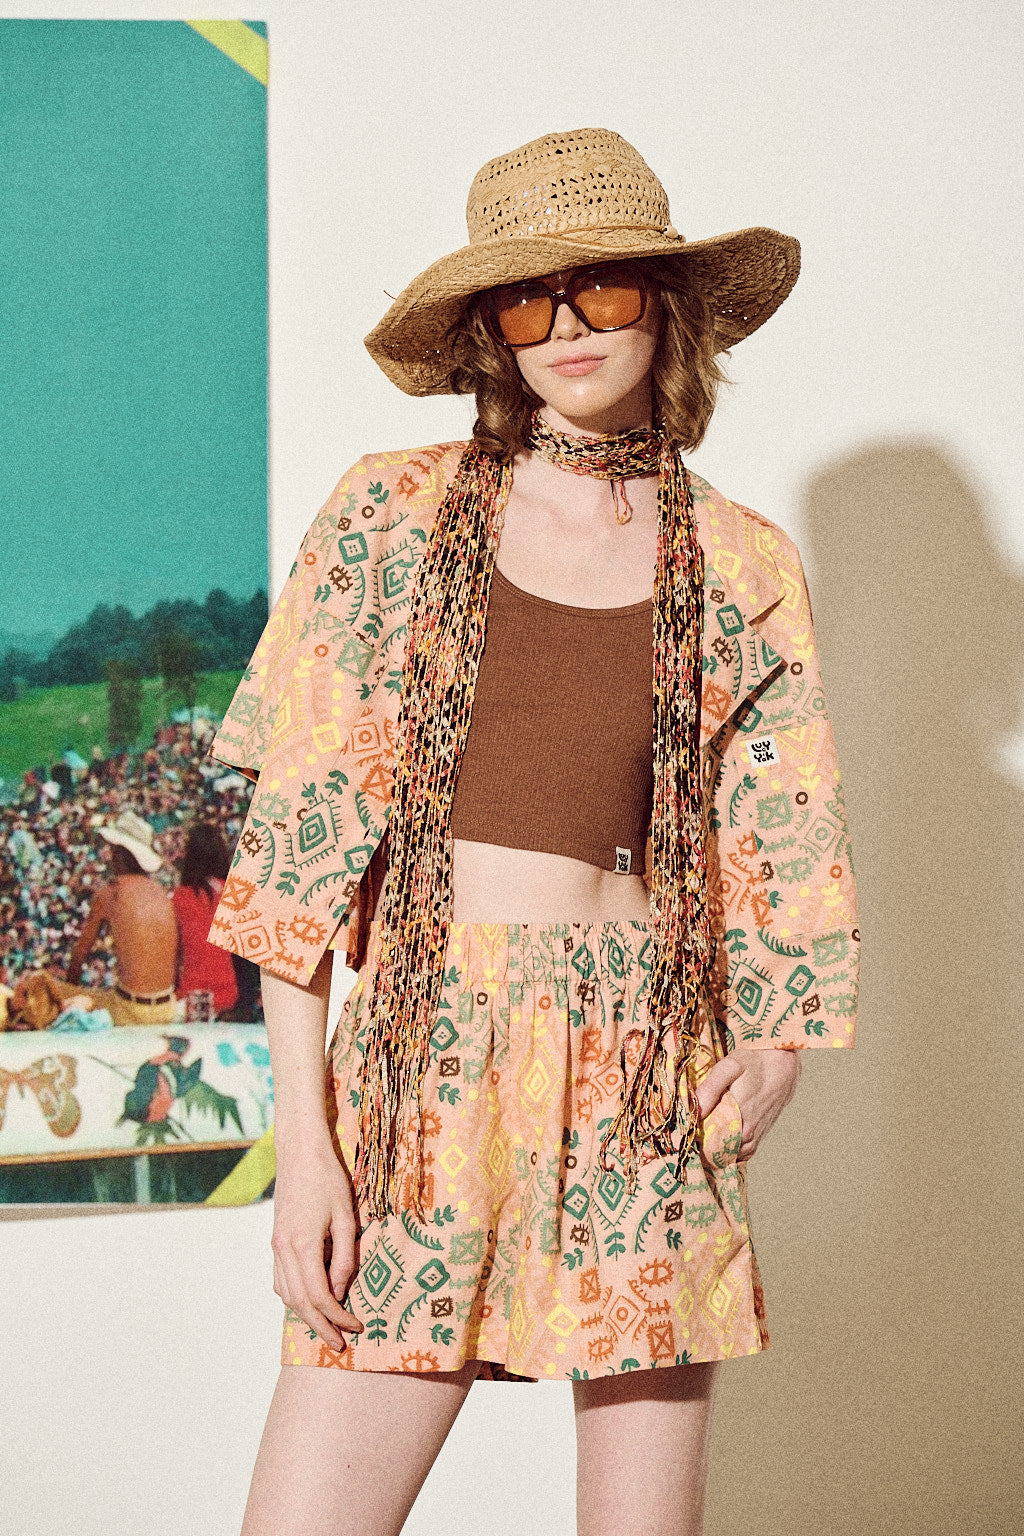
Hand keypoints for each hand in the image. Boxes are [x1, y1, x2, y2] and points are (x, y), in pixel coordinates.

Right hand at [270, 1139, 364, 1348]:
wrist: (299, 1152)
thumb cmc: (328, 1179)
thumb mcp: (346, 1216)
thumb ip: (344, 1257)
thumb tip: (341, 1292)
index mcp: (302, 1245)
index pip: (319, 1296)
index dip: (337, 1317)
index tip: (356, 1326)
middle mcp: (283, 1250)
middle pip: (298, 1302)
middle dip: (320, 1327)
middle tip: (339, 1345)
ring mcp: (276, 1245)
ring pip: (286, 1294)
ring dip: (305, 1314)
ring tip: (328, 1327)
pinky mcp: (276, 1240)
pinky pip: (281, 1279)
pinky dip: (295, 1296)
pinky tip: (311, 1300)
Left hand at [695, 1047, 800, 1159]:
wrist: (783, 1060)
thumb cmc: (755, 1061)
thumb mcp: (730, 1066)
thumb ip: (711, 1087)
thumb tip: (696, 1110)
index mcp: (741, 1117)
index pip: (716, 1145)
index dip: (701, 1145)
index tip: (689, 1140)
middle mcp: (752, 1130)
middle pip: (726, 1152)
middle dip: (710, 1150)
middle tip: (695, 1142)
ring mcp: (759, 1132)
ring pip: (739, 1154)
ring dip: (724, 1152)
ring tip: (708, 1144)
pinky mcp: (765, 1130)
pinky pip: (749, 1150)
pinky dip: (738, 1151)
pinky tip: (727, 1143)